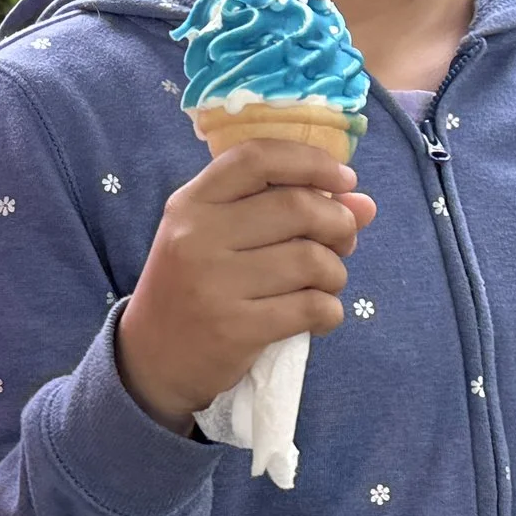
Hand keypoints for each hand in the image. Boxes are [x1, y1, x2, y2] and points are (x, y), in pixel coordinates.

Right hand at [116, 139, 376, 430]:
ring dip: (335, 273)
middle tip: (342, 242)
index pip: (256, 157)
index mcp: (191, 204)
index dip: (311, 161)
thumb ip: (284, 210)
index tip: (343, 179)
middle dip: (339, 223)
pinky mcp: (234, 328)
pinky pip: (313, 307)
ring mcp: (213, 283)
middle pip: (298, 207)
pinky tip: (317, 316)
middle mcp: (196, 236)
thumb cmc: (193, 286)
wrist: (151, 358)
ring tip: (323, 284)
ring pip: (312, 260)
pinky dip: (330, 311)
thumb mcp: (219, 238)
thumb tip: (364, 204)